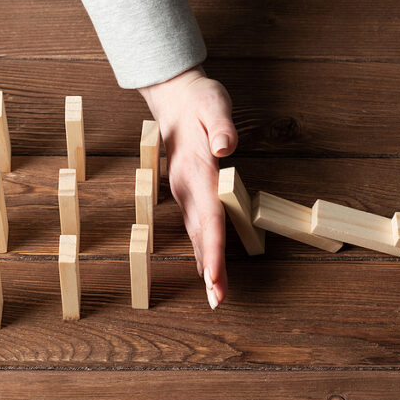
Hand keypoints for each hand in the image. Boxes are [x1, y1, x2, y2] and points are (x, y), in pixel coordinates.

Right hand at [138, 66, 237, 308]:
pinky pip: (197, 229)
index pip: (208, 216)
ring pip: (197, 236)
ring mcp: (185, 193)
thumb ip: (221, 126)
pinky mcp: (189, 195)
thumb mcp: (214, 103)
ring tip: (215, 296)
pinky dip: (203, 252)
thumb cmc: (199, 102)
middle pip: (200, 235)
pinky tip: (207, 271)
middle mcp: (188, 188)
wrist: (174, 99)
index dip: (211, 249)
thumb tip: (225, 147)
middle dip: (209, 270)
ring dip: (206, 267)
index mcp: (197, 172)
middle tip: (216, 301)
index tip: (214, 276)